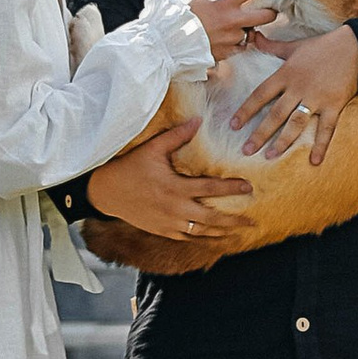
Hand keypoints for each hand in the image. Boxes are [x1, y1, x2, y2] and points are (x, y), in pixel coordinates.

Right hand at [86, 119, 254, 241]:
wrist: (106, 192)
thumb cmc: (129, 167)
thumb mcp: (152, 148)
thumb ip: (177, 136)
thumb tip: (198, 120)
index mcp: (175, 187)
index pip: (210, 189)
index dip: (232, 188)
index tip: (249, 187)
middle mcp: (175, 209)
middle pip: (211, 218)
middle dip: (233, 221)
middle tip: (251, 221)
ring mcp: (168, 223)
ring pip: (201, 232)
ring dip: (221, 233)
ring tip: (237, 232)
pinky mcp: (162, 231)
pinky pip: (187, 238)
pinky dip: (202, 238)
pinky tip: (213, 237)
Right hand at [186, 0, 290, 58]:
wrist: (171, 41)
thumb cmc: (183, 16)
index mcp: (224, 3)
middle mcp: (231, 21)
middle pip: (265, 16)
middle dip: (270, 14)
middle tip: (267, 13)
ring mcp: (231, 38)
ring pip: (251, 33)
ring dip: (246, 31)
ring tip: (227, 30)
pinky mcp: (228, 52)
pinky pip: (240, 47)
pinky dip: (236, 43)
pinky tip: (223, 40)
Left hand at [228, 23, 357, 163]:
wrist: (355, 46)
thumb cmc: (322, 46)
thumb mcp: (294, 46)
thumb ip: (272, 46)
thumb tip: (254, 36)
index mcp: (286, 73)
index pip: (260, 94)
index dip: (246, 110)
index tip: (233, 125)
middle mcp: (299, 88)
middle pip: (275, 113)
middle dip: (260, 133)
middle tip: (247, 150)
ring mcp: (317, 97)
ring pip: (296, 123)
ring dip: (283, 141)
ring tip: (271, 155)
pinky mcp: (334, 105)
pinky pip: (326, 128)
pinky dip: (321, 145)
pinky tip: (314, 161)